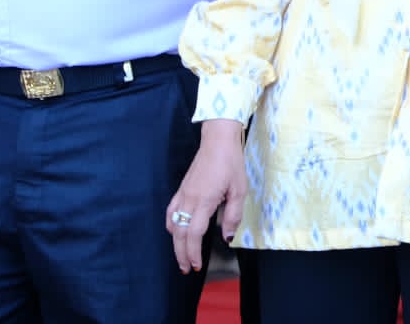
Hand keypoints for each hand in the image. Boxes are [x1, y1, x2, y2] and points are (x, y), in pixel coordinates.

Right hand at [166, 119, 247, 271]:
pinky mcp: (181, 189)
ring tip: (181, 256)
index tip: (196, 265)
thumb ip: (232, 215)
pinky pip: (170, 211)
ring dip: (175, 243)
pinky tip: (175, 232)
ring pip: (173, 224)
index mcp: (204, 201)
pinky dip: (171, 226)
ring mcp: (183, 194)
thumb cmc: (231, 163)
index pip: (194, 234)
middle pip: (180, 234)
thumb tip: (227, 238)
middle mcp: (189, 199)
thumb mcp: (239, 190)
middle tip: (186, 269)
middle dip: (182, 254)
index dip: (194, 252)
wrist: (217, 140)